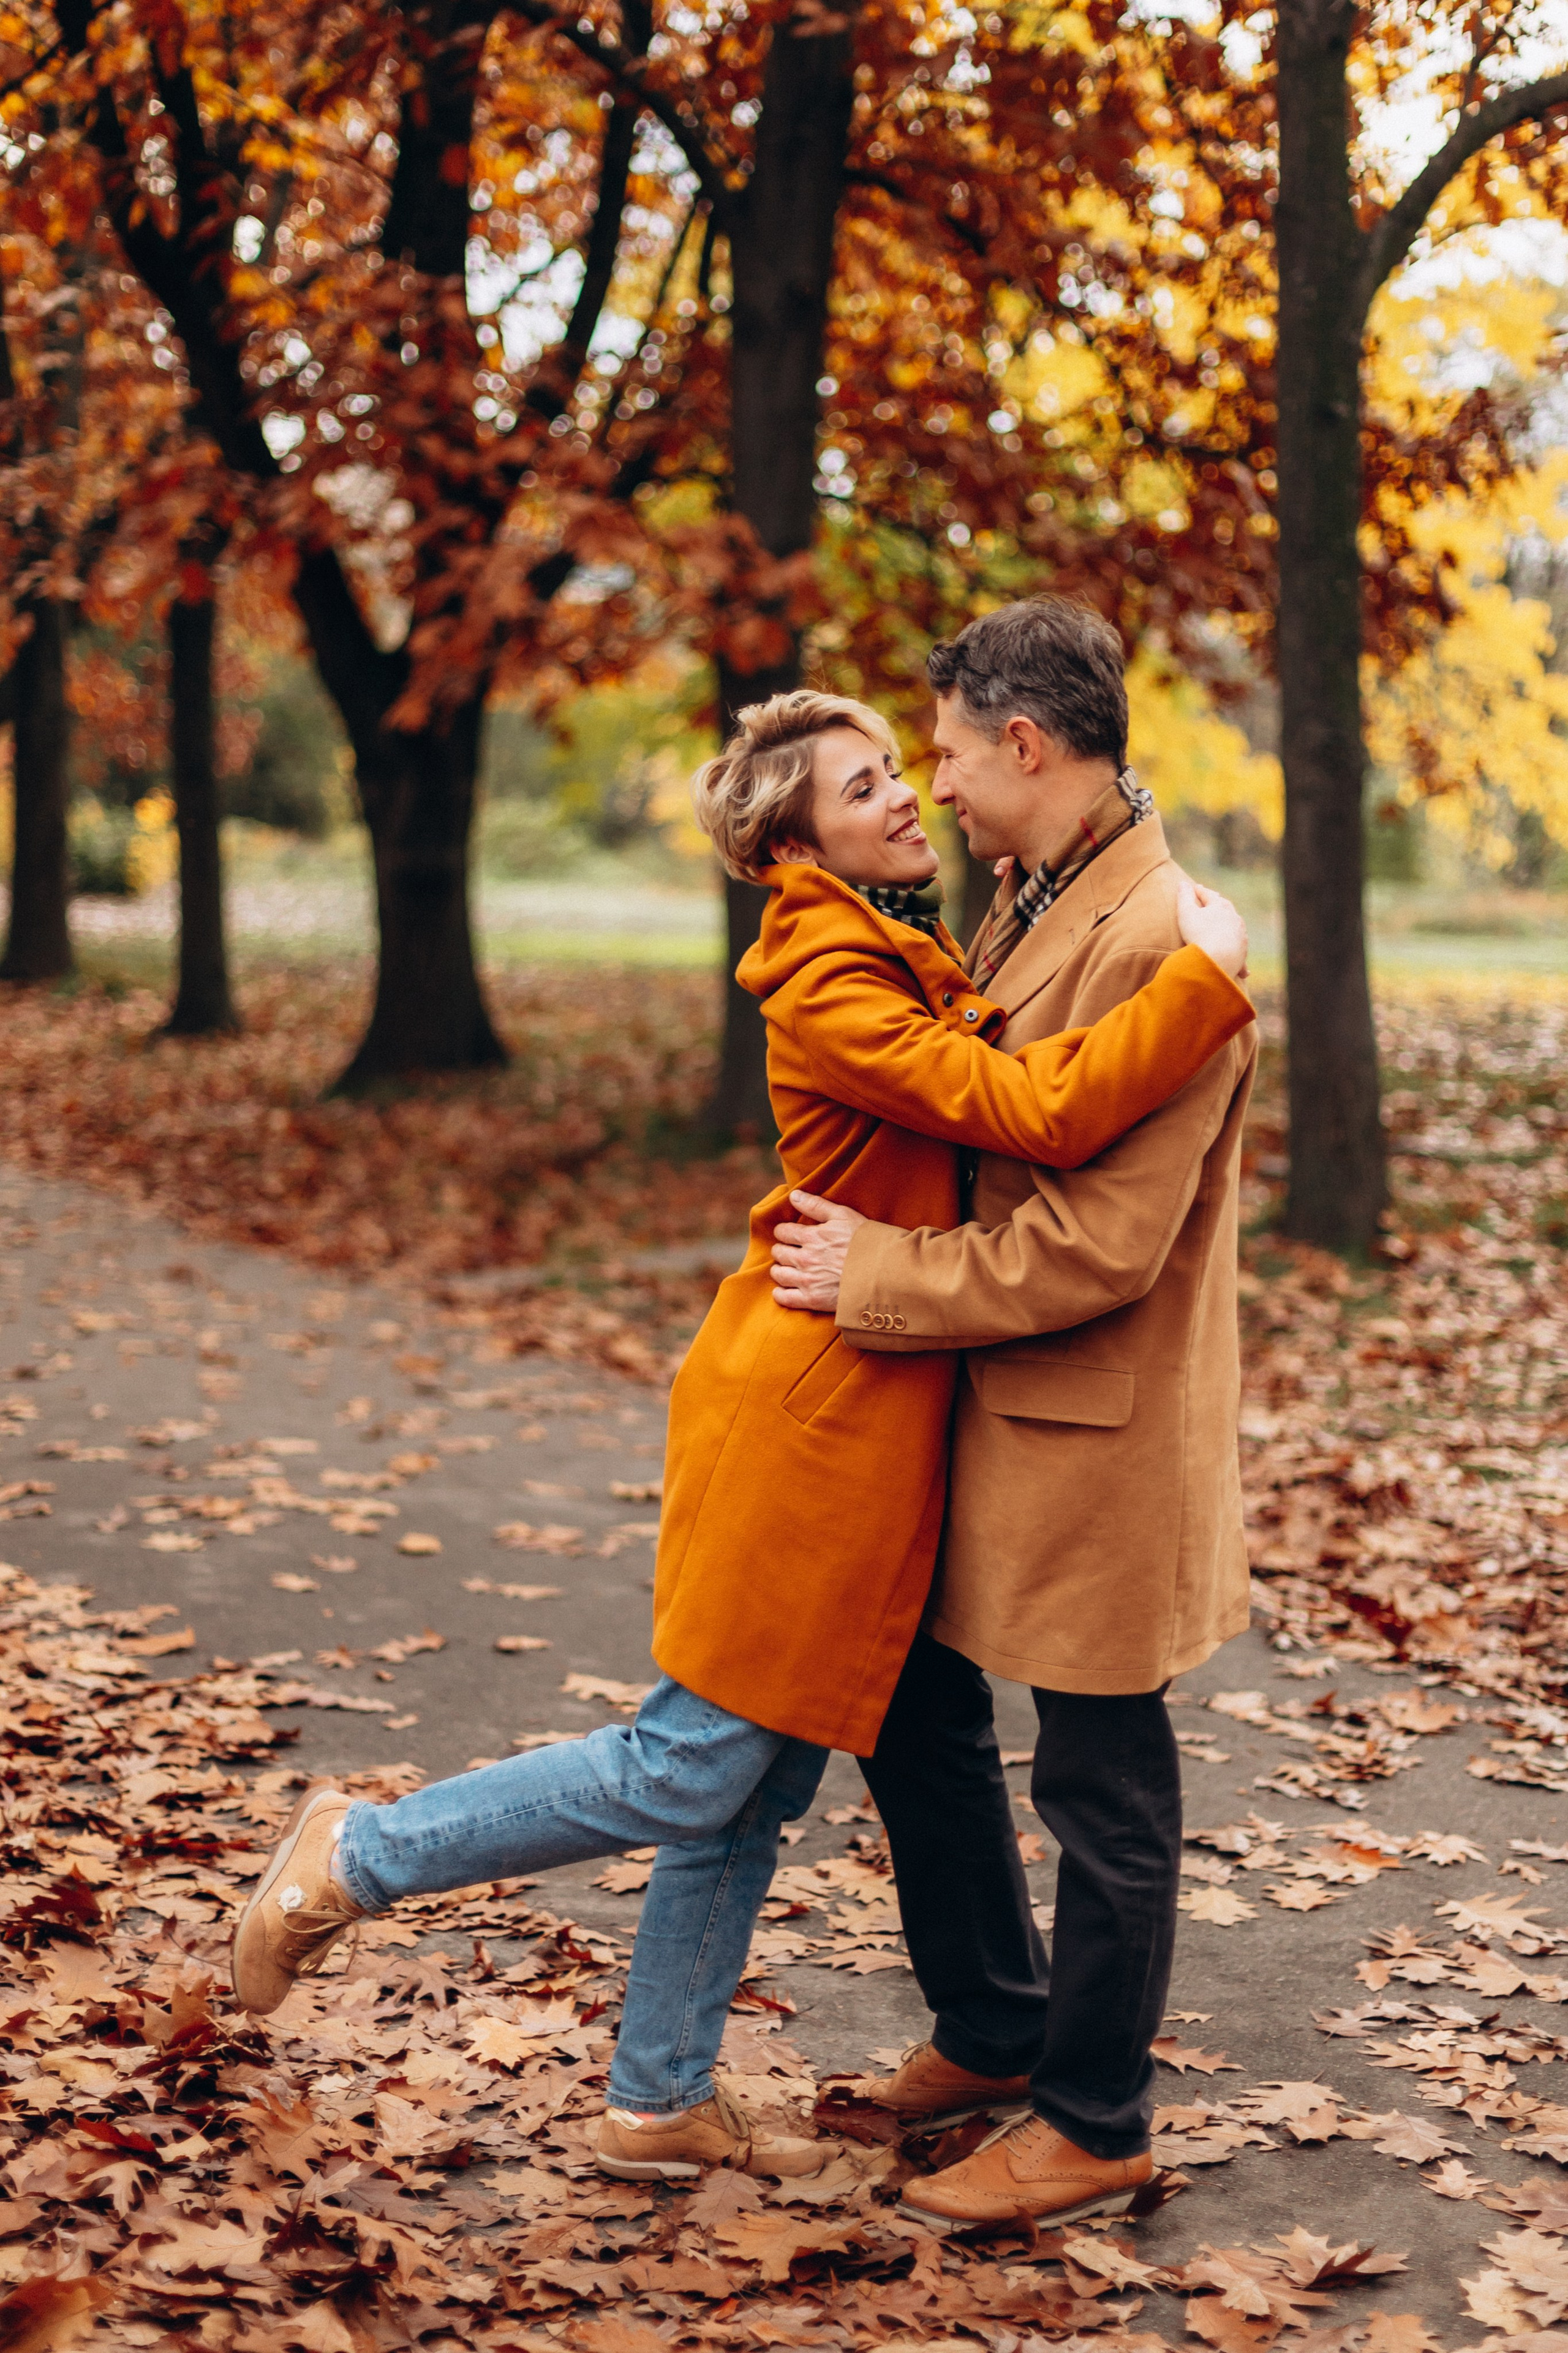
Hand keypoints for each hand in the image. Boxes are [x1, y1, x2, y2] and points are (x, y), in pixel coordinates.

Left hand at [771, 1190, 866, 1313]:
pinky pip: (784, 1298)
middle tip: (789, 1251)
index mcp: (812, 1236)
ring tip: (788, 1269)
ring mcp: (808, 1280)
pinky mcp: (812, 1299)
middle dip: (782, 1250)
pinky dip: (780, 1294)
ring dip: (779, 1270)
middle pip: (779, 1252)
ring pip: (778, 1274)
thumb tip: (794, 1195)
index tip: (788, 1234)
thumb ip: (817, 1205)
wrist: (884, 1273)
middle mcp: (805, 1258)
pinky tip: (785, 1290)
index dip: (784, 1231)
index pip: (783, 1231)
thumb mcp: (844, 1216)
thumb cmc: (868, 1242)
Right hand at [1176, 877, 1248, 980]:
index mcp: (1221, 906)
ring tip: (1225, 922)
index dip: (1200, 891)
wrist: (1216, 961)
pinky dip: (1236, 947)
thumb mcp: (1186, 913)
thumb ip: (1184, 897)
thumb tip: (1182, 883)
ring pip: (1234, 925)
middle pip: (1225, 907)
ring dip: (1229, 922)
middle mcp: (1234, 918)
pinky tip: (1235, 951)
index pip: (1209, 895)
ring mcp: (1240, 935)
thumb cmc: (1199, 935)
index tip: (1195, 888)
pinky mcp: (1242, 951)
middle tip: (1213, 899)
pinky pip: (1238, 948)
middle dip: (1218, 903)